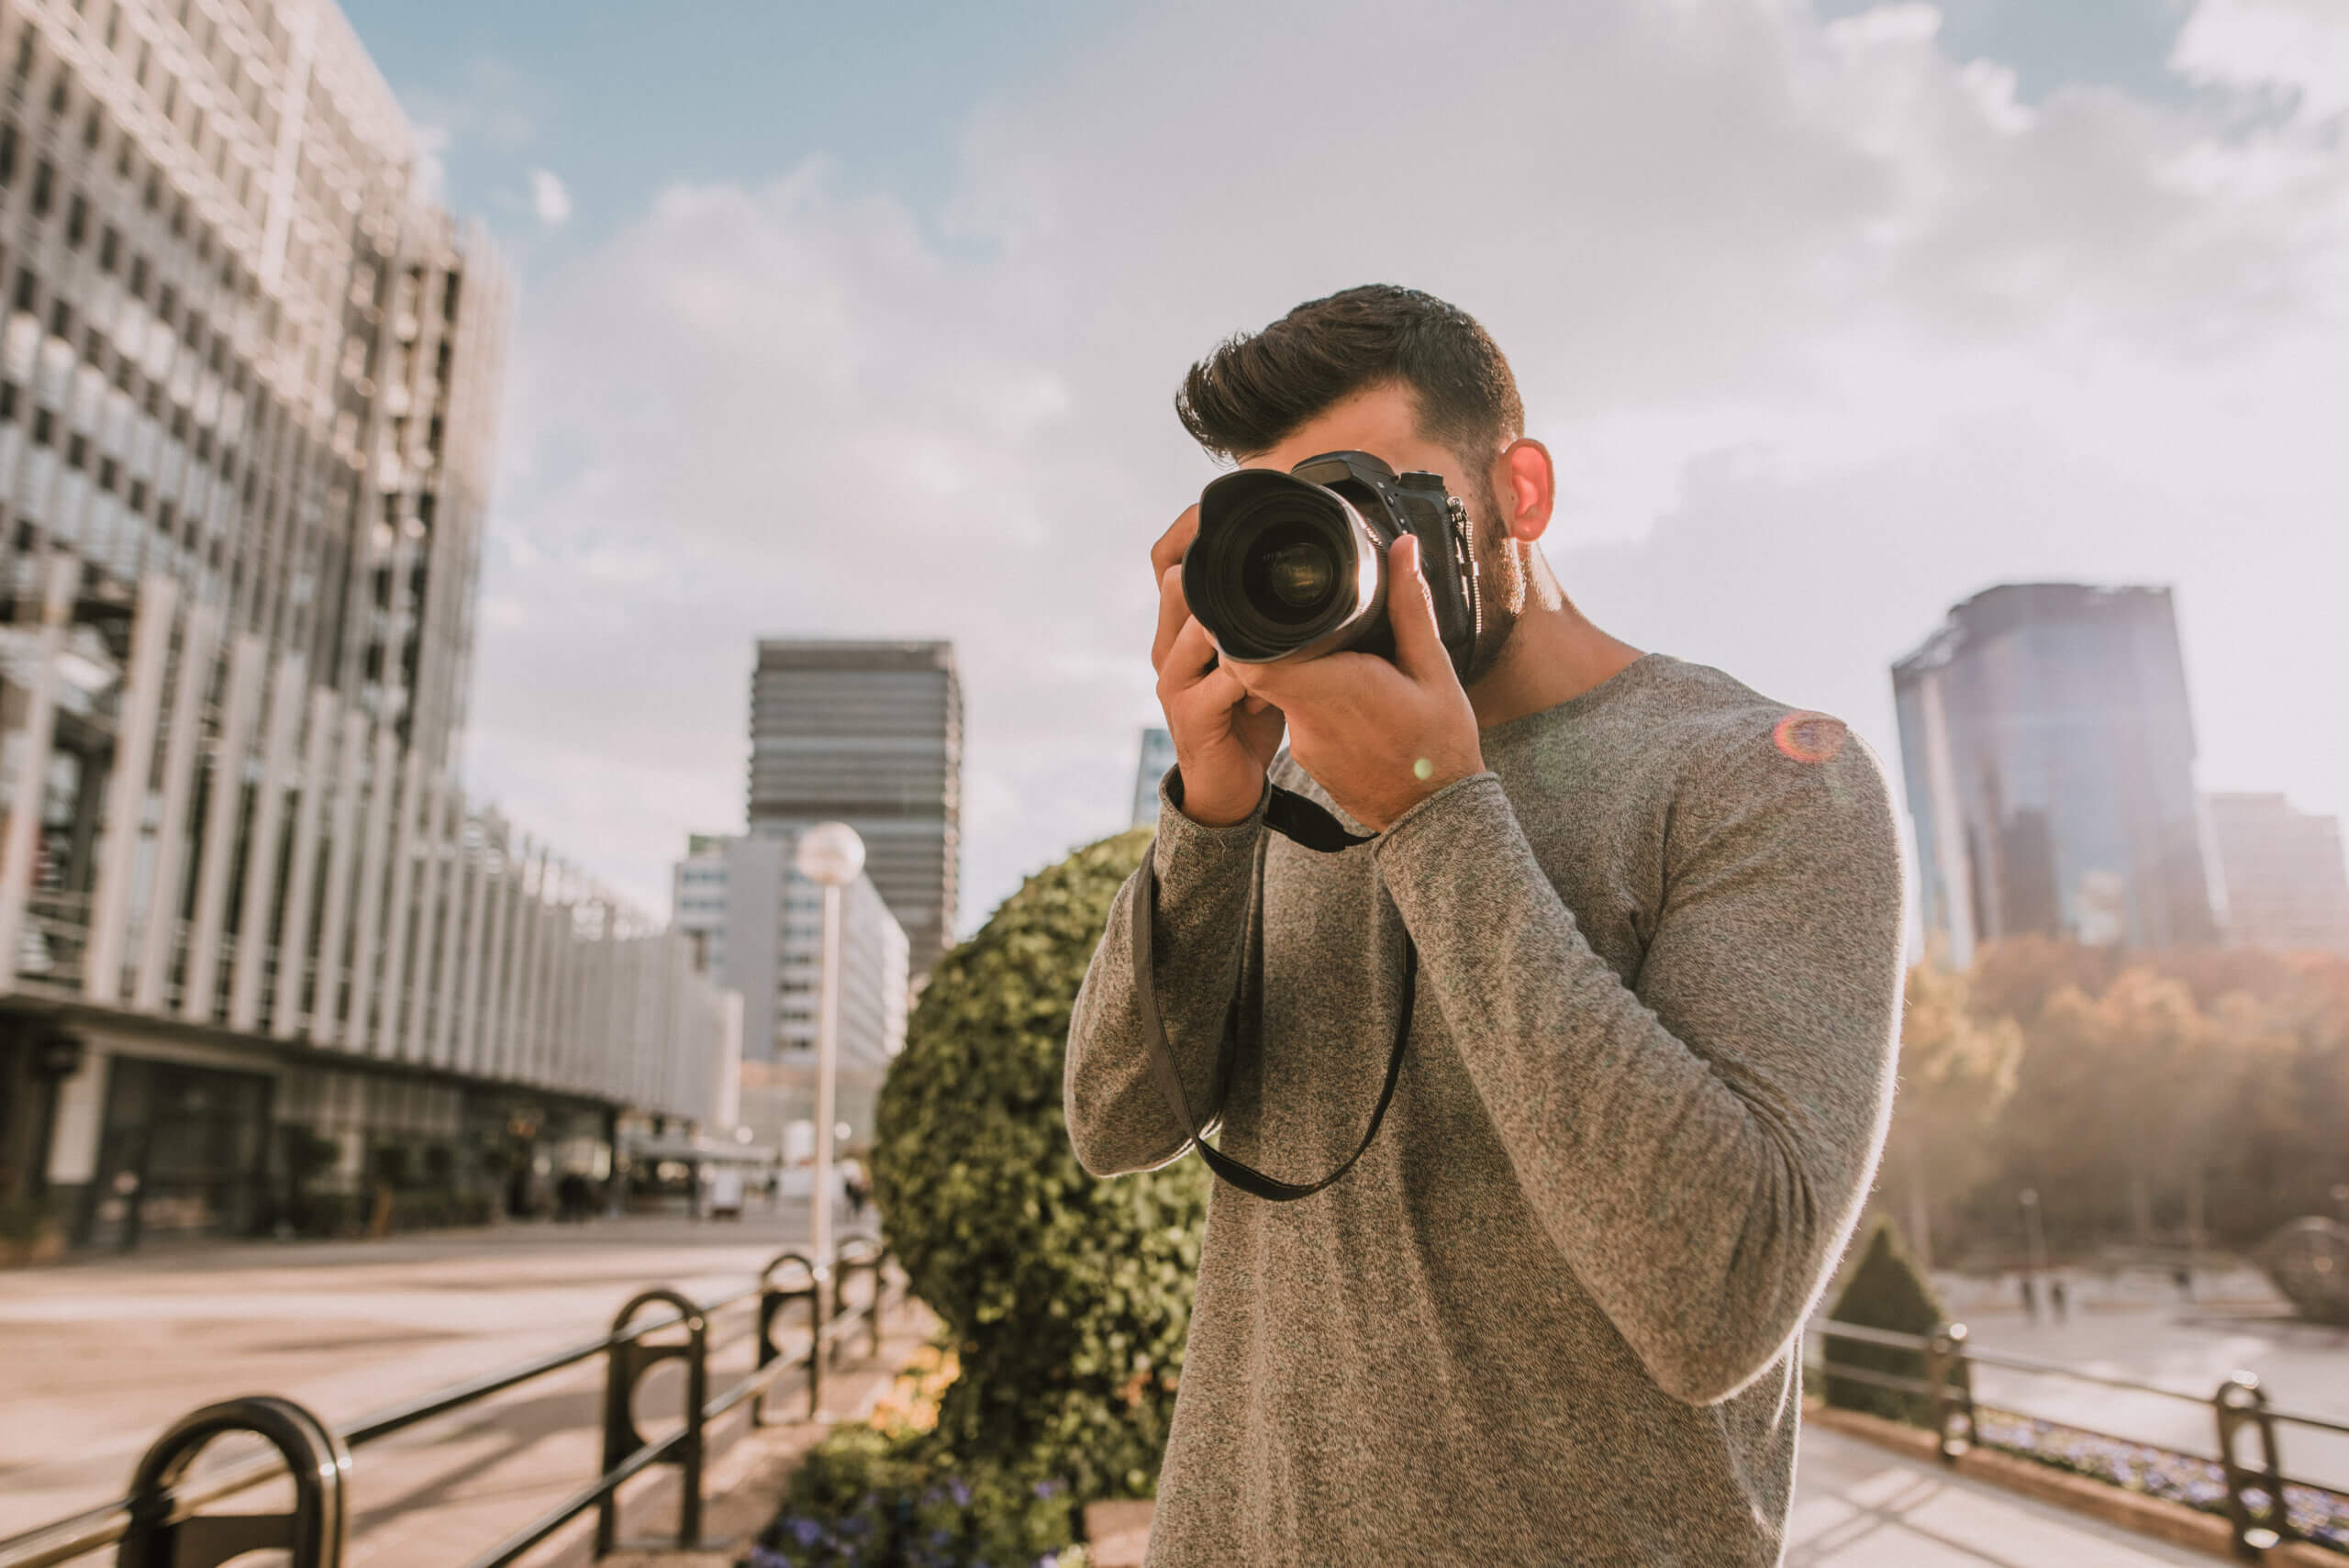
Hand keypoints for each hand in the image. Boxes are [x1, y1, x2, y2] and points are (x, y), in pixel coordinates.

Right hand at [1151, 504, 1284, 826]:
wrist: (1228, 786)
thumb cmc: (1245, 715)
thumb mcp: (1253, 655)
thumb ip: (1258, 616)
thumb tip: (1305, 571)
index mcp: (1179, 625)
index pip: (1167, 559)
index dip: (1193, 530)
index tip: (1234, 514)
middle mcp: (1167, 645)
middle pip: (1178, 580)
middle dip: (1223, 570)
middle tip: (1278, 568)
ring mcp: (1173, 680)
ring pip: (1200, 625)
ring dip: (1243, 624)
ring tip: (1284, 631)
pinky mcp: (1189, 715)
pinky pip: (1221, 682)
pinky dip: (1255, 675)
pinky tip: (1277, 680)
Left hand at [1224, 536, 1482, 831]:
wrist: (1437, 817)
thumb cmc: (1441, 744)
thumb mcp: (1434, 668)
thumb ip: (1409, 606)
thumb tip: (1401, 547)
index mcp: (1334, 688)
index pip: (1253, 658)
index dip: (1241, 630)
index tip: (1252, 605)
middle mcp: (1308, 719)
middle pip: (1261, 668)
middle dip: (1272, 640)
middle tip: (1295, 617)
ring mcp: (1304, 746)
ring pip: (1280, 692)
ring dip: (1298, 671)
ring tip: (1334, 657)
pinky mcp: (1308, 761)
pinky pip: (1296, 718)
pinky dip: (1311, 700)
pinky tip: (1343, 697)